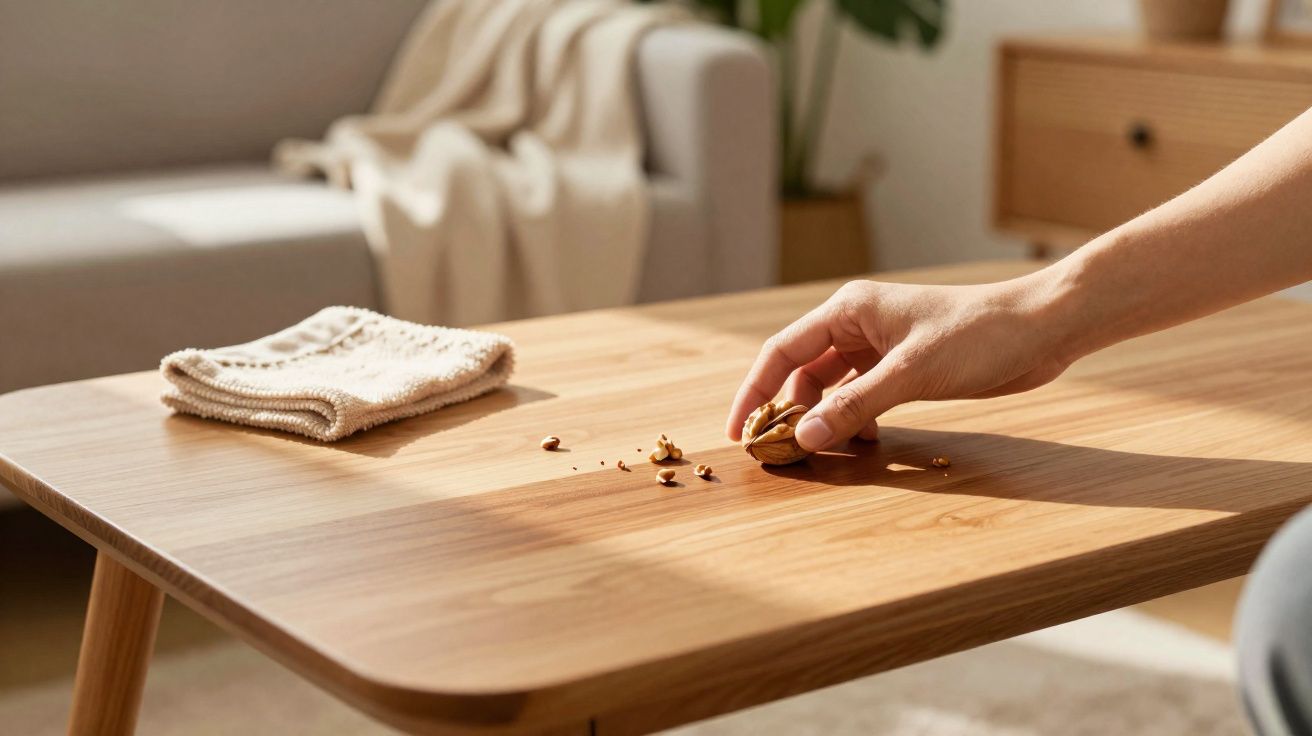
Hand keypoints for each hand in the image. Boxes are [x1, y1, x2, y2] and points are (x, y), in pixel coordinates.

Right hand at [725, 277, 1075, 450]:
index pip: (781, 352)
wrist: (1041, 329)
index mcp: (848, 311)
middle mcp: (856, 325)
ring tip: (820, 453)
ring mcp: (880, 347)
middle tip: (778, 453)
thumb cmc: (979, 335)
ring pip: (831, 388)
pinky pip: (861, 397)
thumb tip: (806, 438)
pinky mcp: (903, 367)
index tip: (738, 432)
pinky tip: (865, 442)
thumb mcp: (912, 373)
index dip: (754, 392)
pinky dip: (855, 420)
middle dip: (788, 411)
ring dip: (824, 419)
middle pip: (801, 372)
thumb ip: (856, 406)